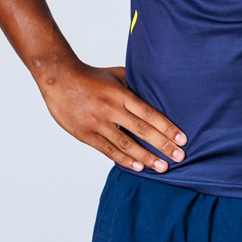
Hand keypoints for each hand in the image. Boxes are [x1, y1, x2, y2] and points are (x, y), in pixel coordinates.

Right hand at [39, 62, 186, 172]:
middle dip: (162, 145)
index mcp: (121, 94)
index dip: (167, 127)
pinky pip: (107, 150)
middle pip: (142, 130)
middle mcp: (111, 109)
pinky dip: (124, 160)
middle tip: (180, 157)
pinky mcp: (85, 134)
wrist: (59, 79)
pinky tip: (138, 167)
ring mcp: (98, 122)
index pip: (149, 113)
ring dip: (146, 157)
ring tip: (162, 167)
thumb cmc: (91, 76)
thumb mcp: (116, 74)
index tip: (182, 138)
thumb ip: (134, 84)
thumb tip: (155, 93)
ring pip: (126, 144)